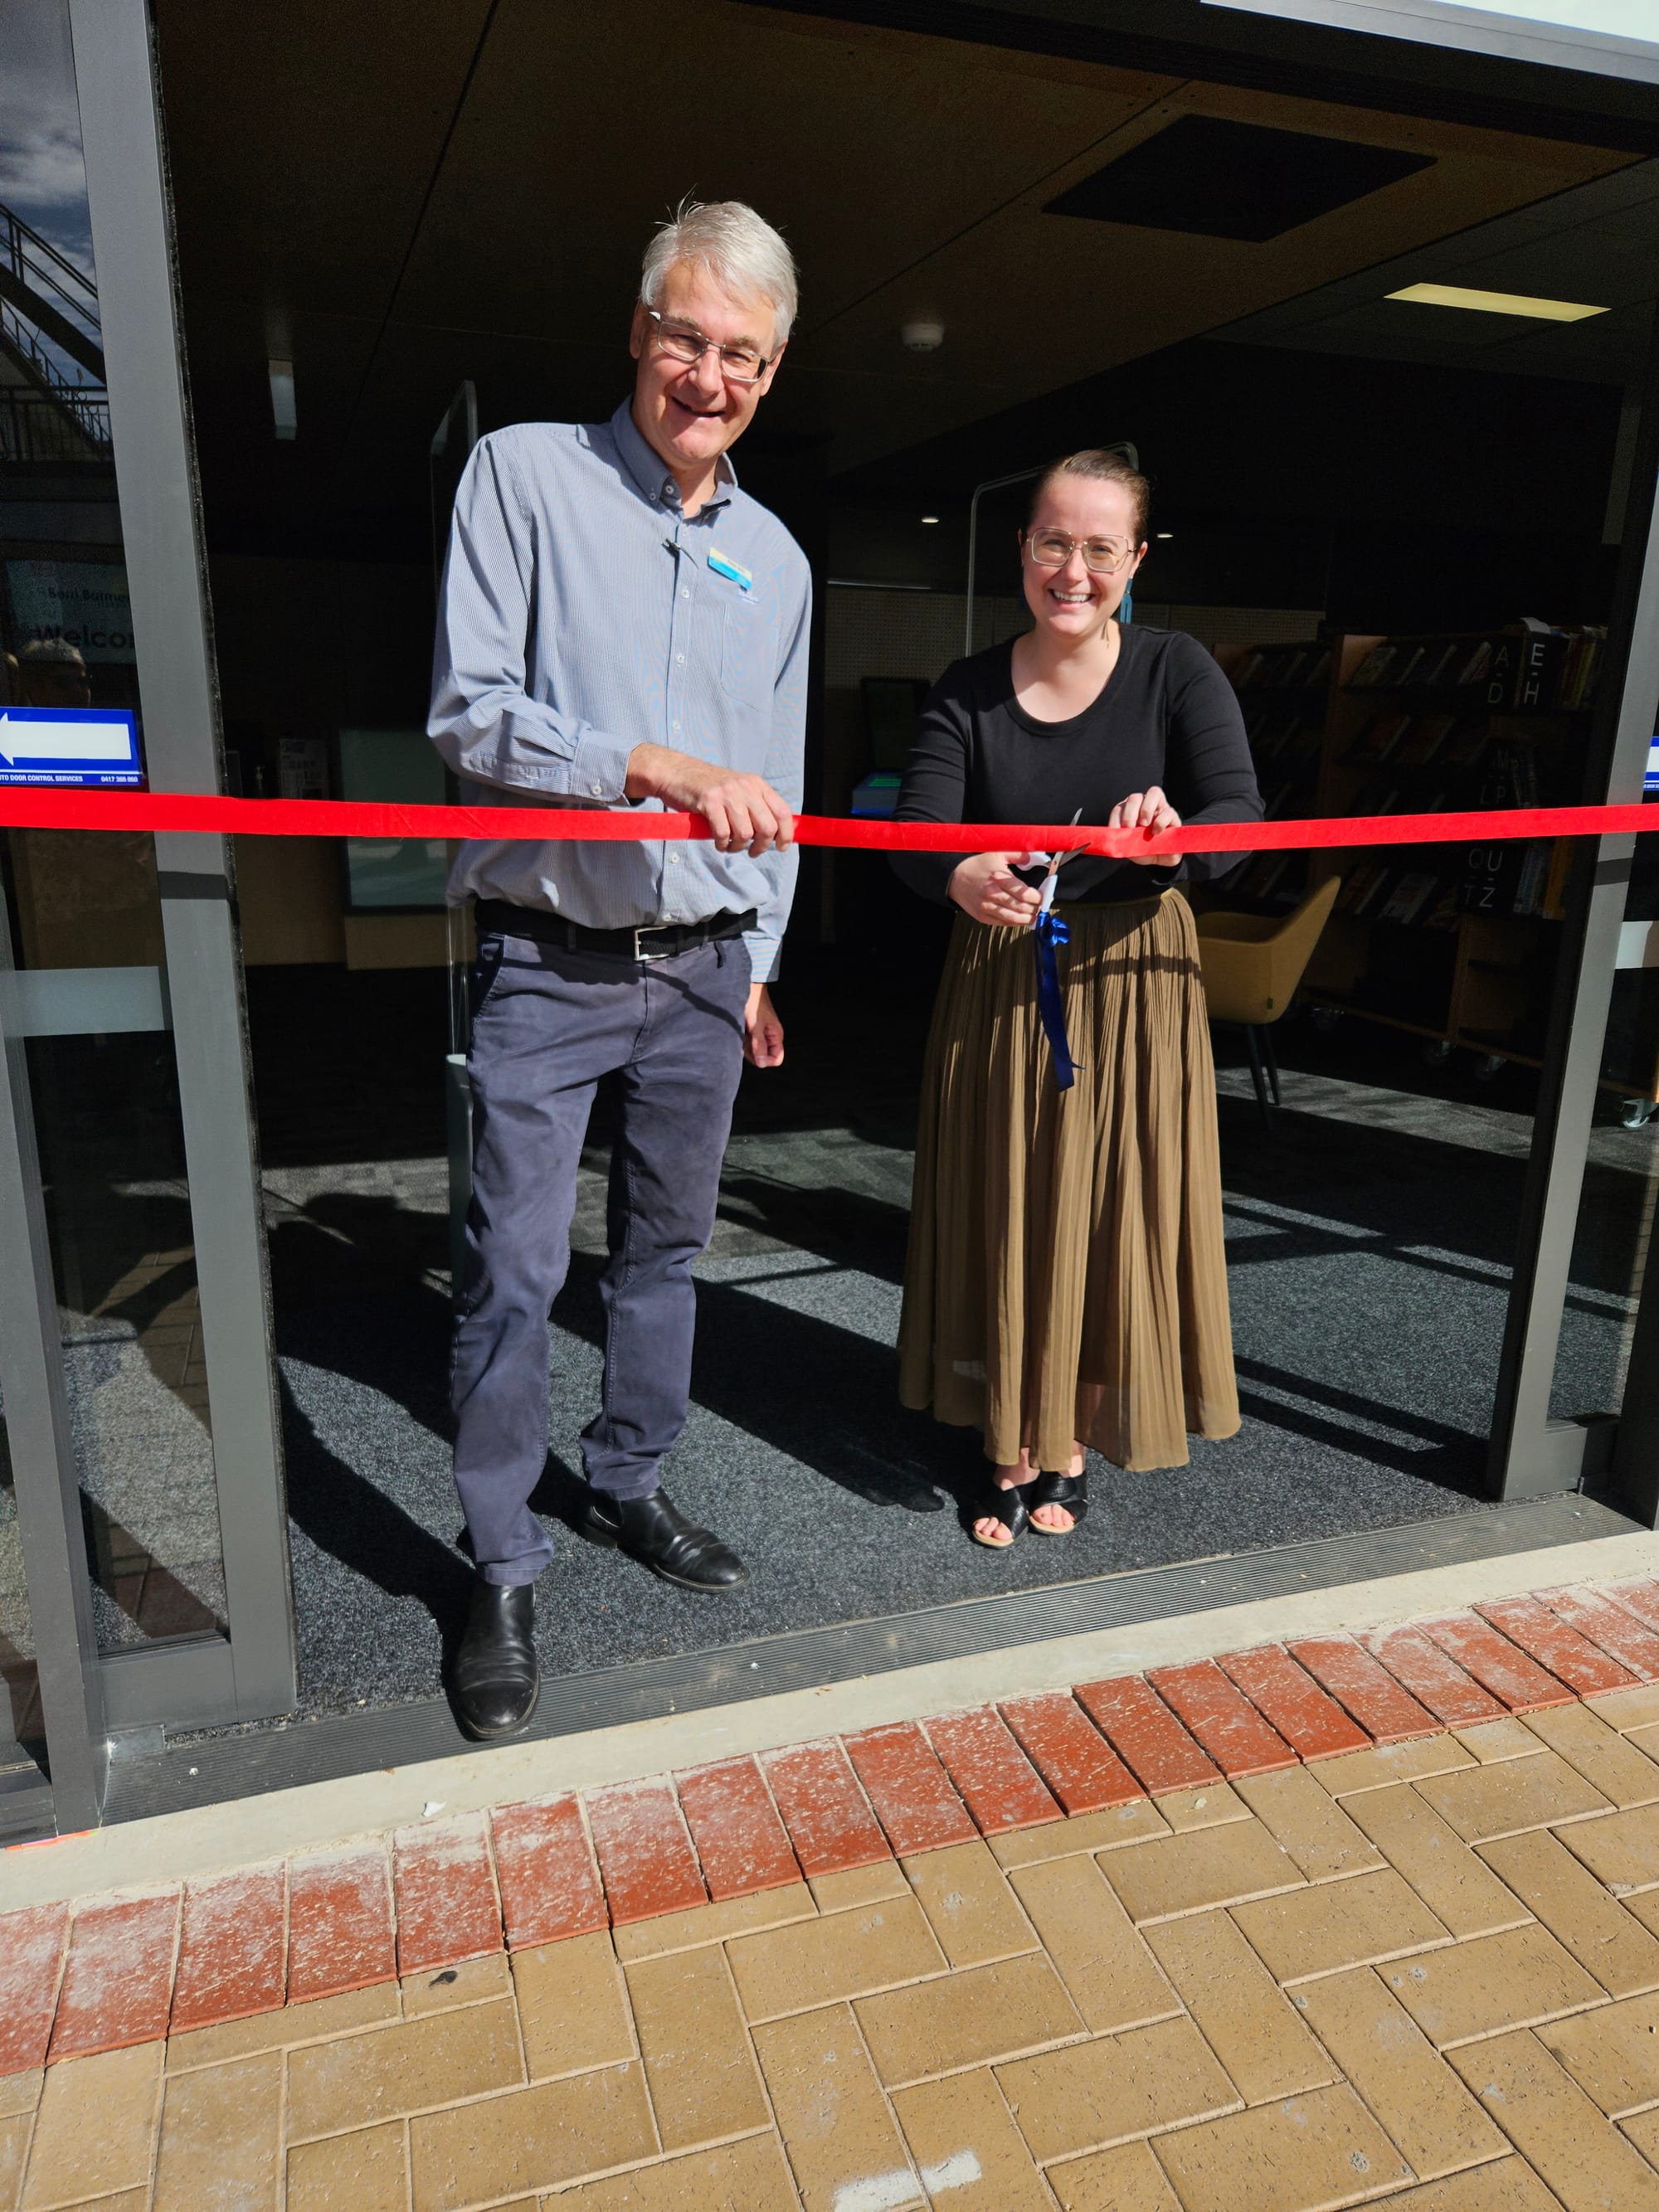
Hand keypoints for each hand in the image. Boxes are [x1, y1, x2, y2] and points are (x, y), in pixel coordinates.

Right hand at [626, 743, 793, 856]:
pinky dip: (722, 844)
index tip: (781, 847)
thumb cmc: (708, 788)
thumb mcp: (738, 790)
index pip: (782, 812)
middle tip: (752, 851)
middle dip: (761, 846)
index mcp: (756, 784)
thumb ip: (755, 807)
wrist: (677, 773)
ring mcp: (727, 794)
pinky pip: (723, 834)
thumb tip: (774, 834)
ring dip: (738, 847)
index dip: (786, 834)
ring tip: (730, 846)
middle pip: (767, 827)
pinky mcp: (709, 802)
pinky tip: (718, 842)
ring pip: (745, 834)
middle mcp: (745, 787)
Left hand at [744, 983, 783, 1068]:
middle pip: (763, 1057)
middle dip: (753, 1053)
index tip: (755, 1054)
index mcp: (775, 1036)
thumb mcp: (756, 1025)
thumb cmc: (754, 1003)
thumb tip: (761, 1063)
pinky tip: (739, 1031)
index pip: (776, 1059)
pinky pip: (747, 1044)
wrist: (747, 988)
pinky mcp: (751, 1032)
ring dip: (746, 1047)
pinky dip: (742, 1041)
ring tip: (742, 1033)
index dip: (766, 1061)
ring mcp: (760, 1035)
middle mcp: (769, 1037)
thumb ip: (759, 1044)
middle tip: (746, 1041)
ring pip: (754, 1051)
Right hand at [948, 851, 1042, 927]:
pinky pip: (1003, 923)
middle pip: (1021, 907)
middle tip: (1042, 907)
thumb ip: (1018, 854)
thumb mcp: (997, 854)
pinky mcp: (983, 916)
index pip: (1024, 893)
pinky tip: (1022, 919)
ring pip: (1014, 918)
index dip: (1038, 898)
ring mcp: (987, 907)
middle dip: (1036, 909)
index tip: (1043, 897)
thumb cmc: (977, 866)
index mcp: (999, 878)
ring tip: (1036, 916)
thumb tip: (1036, 857)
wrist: (955, 879)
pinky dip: (1015, 923)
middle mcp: (993, 894)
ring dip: (1028, 919)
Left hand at [1109, 784, 1179, 861]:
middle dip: (1130, 813)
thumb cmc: (1143, 849)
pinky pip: (1168, 811)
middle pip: (1135, 798)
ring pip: (1154, 793)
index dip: (1116, 819)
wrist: (1160, 858)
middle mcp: (1144, 805)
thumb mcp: (1129, 847)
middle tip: (1130, 827)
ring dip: (1146, 809)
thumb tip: (1114, 839)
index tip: (1117, 831)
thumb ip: (1121, 841)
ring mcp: (1160, 808)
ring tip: (1144, 824)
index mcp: (1129, 812)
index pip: (1119, 808)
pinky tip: (1156, 832)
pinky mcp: (1173, 816)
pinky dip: (1160, 822)